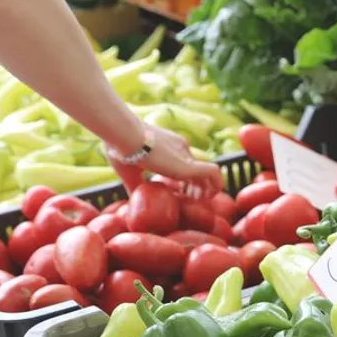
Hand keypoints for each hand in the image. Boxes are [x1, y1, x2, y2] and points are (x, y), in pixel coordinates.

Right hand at [109, 123, 224, 196]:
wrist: (125, 135)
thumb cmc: (121, 149)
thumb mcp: (128, 170)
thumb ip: (135, 185)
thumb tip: (132, 201)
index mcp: (167, 146)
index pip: (182, 163)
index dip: (182, 181)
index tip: (176, 192)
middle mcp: (180, 148)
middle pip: (196, 169)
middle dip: (196, 187)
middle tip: (190, 200)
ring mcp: (185, 155)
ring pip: (207, 172)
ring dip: (208, 188)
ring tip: (201, 200)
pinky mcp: (188, 164)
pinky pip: (213, 172)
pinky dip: (215, 185)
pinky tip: (208, 197)